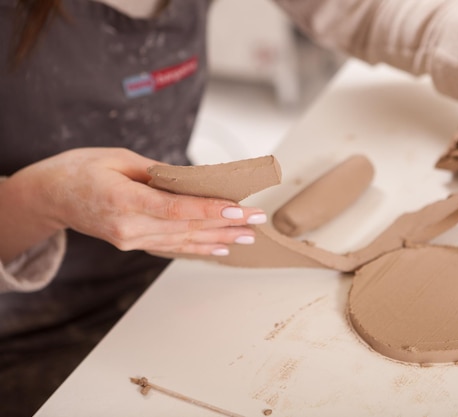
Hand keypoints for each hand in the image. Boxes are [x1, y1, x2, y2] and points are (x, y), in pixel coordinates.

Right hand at [0, 148, 265, 261]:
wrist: (50, 195)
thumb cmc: (81, 169)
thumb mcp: (119, 159)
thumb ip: (159, 173)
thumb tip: (194, 181)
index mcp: (123, 200)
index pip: (177, 210)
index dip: (211, 211)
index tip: (239, 210)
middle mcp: (128, 227)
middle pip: (187, 228)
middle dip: (226, 225)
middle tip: (256, 220)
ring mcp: (130, 240)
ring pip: (182, 241)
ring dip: (218, 239)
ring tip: (247, 236)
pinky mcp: (132, 244)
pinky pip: (171, 247)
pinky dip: (197, 247)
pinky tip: (219, 248)